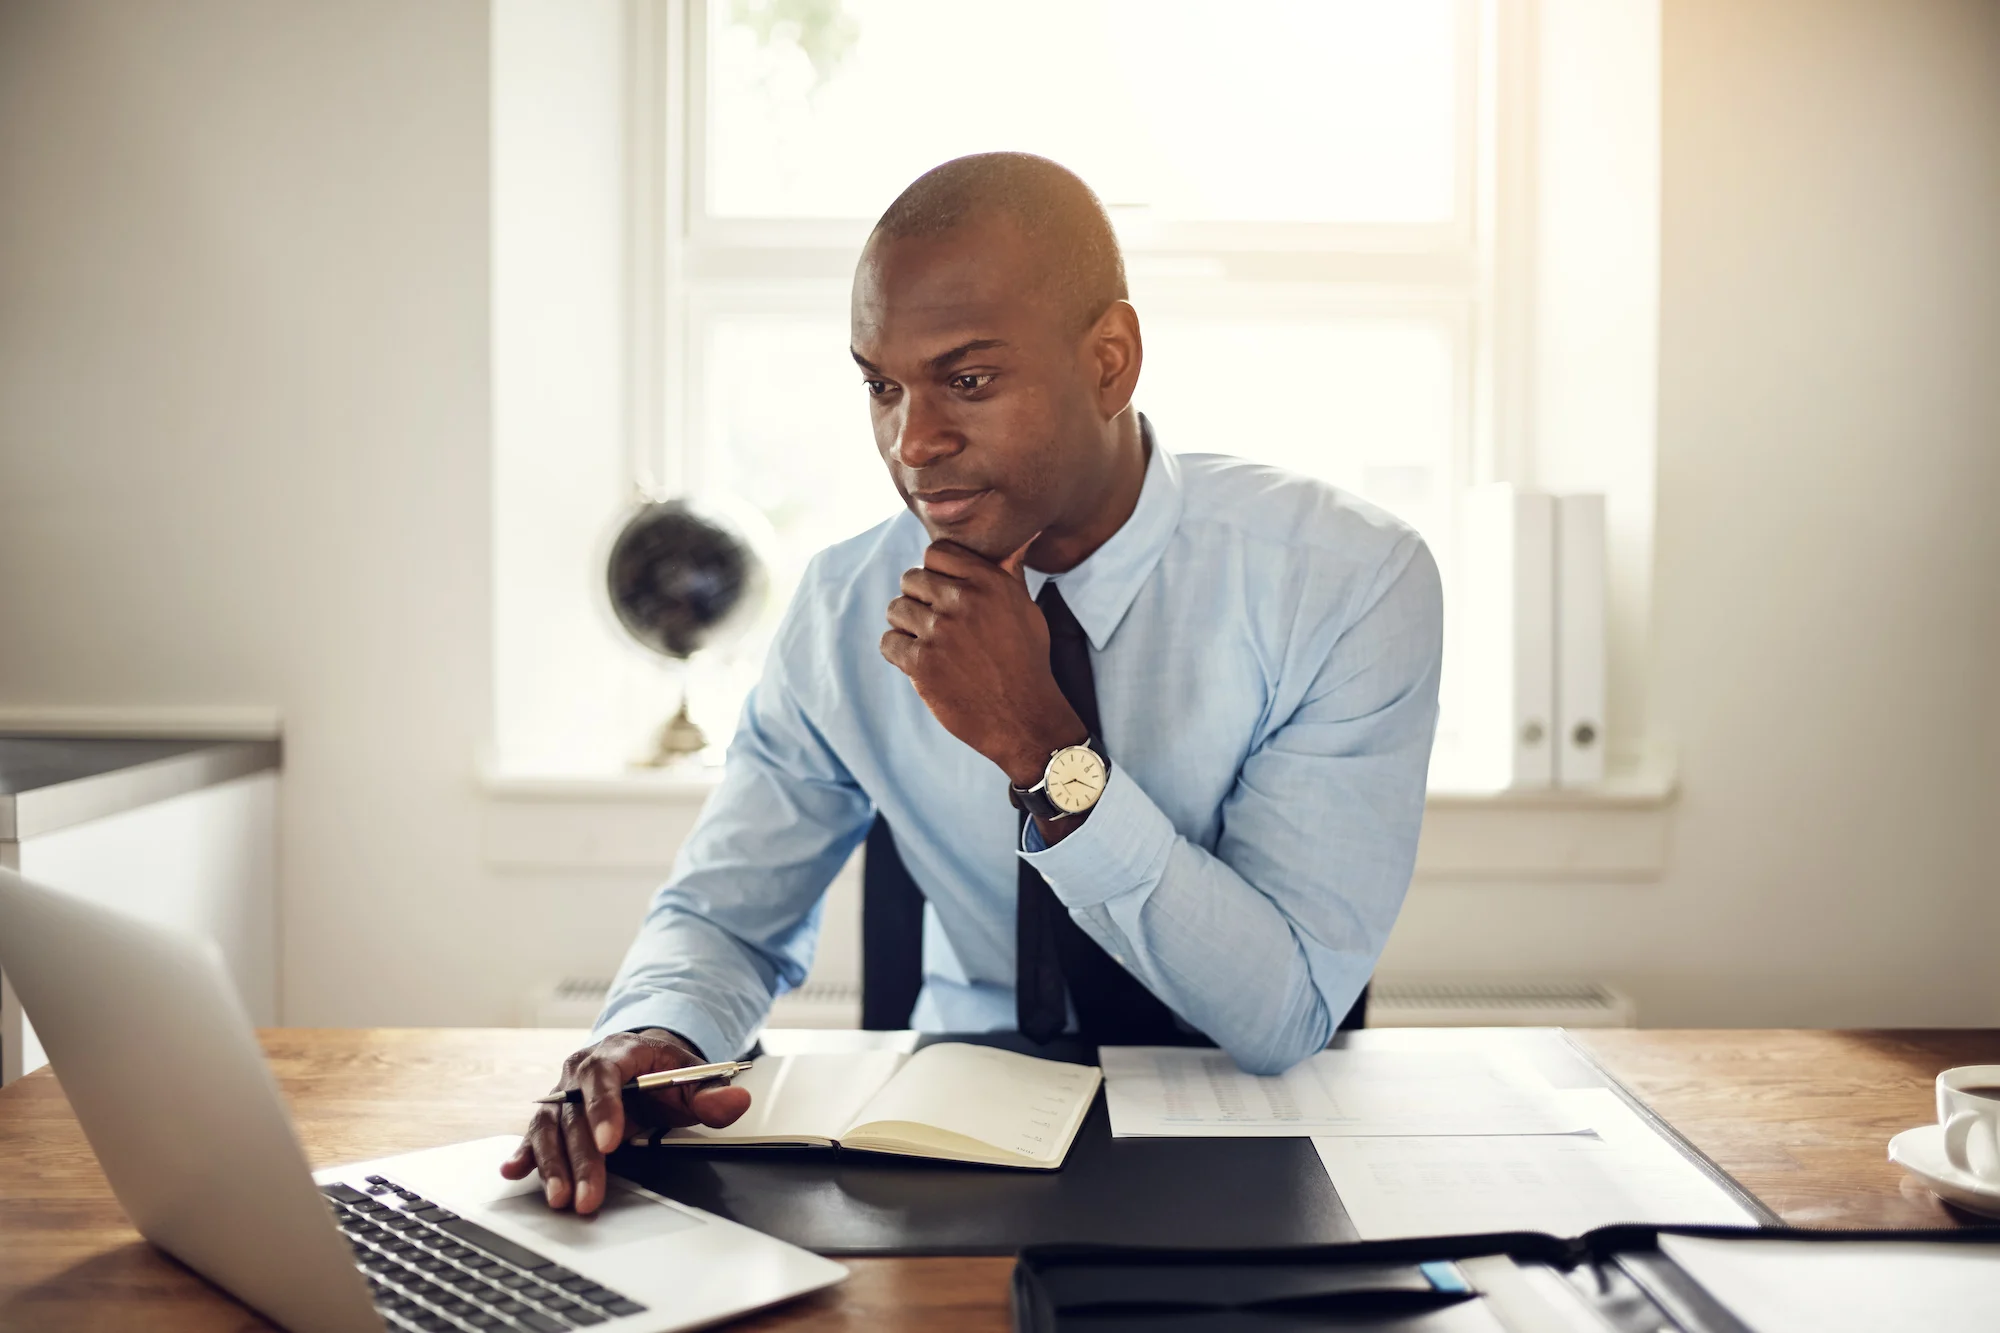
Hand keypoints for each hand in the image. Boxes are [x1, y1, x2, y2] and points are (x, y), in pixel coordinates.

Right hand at [499, 1028, 750, 1213]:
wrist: (640, 1057)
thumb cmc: (664, 1068)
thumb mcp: (693, 1075)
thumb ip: (713, 1092)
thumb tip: (736, 1101)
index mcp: (617, 1052)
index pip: (604, 1076)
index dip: (604, 1108)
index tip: (610, 1142)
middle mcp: (580, 1071)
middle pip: (574, 1113)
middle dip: (581, 1158)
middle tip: (588, 1195)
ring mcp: (562, 1093)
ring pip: (549, 1127)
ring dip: (551, 1164)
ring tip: (559, 1197)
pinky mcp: (552, 1115)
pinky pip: (534, 1134)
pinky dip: (523, 1154)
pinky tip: (513, 1172)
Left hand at [881, 539, 1085, 785]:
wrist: (1023, 717)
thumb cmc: (1027, 661)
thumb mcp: (1025, 608)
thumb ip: (1008, 572)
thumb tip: (1017, 537)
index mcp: (988, 581)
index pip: (936, 552)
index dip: (935, 572)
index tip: (942, 592)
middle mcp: (963, 600)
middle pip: (910, 578)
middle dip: (917, 599)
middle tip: (932, 622)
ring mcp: (940, 631)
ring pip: (895, 609)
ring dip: (905, 626)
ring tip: (927, 643)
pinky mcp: (922, 663)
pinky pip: (889, 642)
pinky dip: (899, 652)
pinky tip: (918, 662)